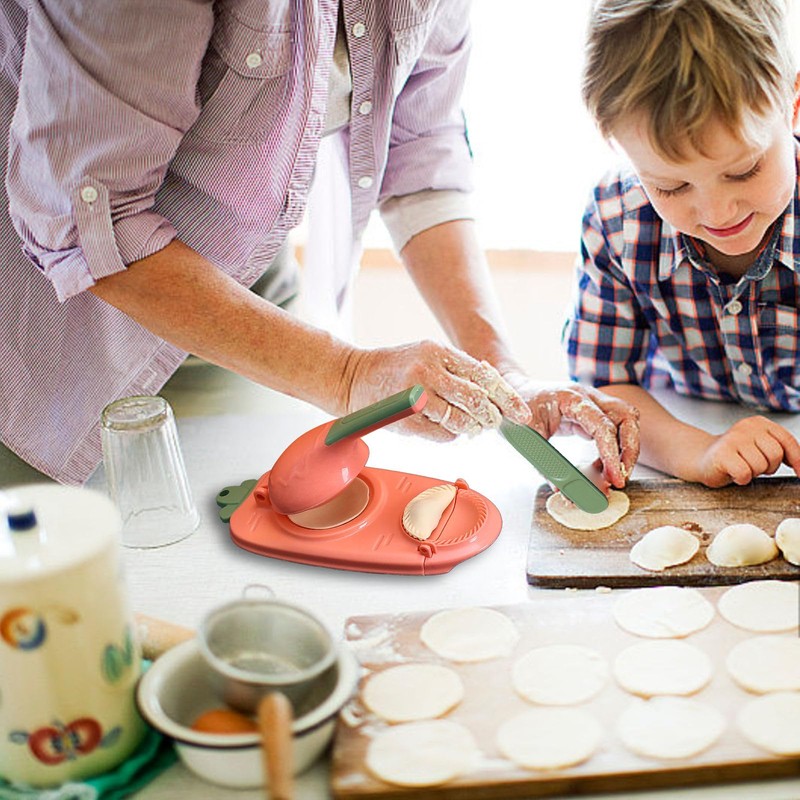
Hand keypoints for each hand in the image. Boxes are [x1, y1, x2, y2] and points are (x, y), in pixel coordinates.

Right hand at [344, 341, 531, 440]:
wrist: (350, 376)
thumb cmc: (393, 368)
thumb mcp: (426, 355)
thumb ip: (455, 369)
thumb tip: (490, 391)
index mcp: (437, 352)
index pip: (483, 375)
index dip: (506, 397)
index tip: (520, 412)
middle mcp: (428, 371)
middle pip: (476, 399)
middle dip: (492, 416)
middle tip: (495, 423)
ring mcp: (416, 395)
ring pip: (460, 420)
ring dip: (470, 427)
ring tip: (469, 426)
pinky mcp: (406, 418)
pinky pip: (442, 434)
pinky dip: (449, 435)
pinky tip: (444, 428)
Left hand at [502, 374, 639, 488]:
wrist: (511, 390)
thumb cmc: (516, 409)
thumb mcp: (527, 438)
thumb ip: (546, 465)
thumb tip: (565, 493)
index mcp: (571, 398)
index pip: (603, 425)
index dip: (611, 454)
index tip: (614, 479)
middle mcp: (587, 396)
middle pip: (627, 417)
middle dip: (629, 451)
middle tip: (620, 479)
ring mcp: (592, 402)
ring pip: (626, 421)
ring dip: (626, 449)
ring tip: (611, 476)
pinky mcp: (591, 413)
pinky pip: (613, 429)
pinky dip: (612, 449)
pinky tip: (599, 467)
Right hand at [691, 416, 799, 487]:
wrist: (701, 458)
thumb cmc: (735, 456)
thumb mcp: (760, 447)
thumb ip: (781, 450)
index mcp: (759, 423)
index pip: (788, 441)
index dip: (798, 460)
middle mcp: (747, 427)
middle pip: (776, 455)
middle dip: (769, 467)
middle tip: (753, 466)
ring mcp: (733, 439)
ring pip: (760, 466)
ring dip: (752, 473)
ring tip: (741, 467)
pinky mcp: (723, 453)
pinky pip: (744, 473)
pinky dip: (741, 479)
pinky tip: (732, 472)